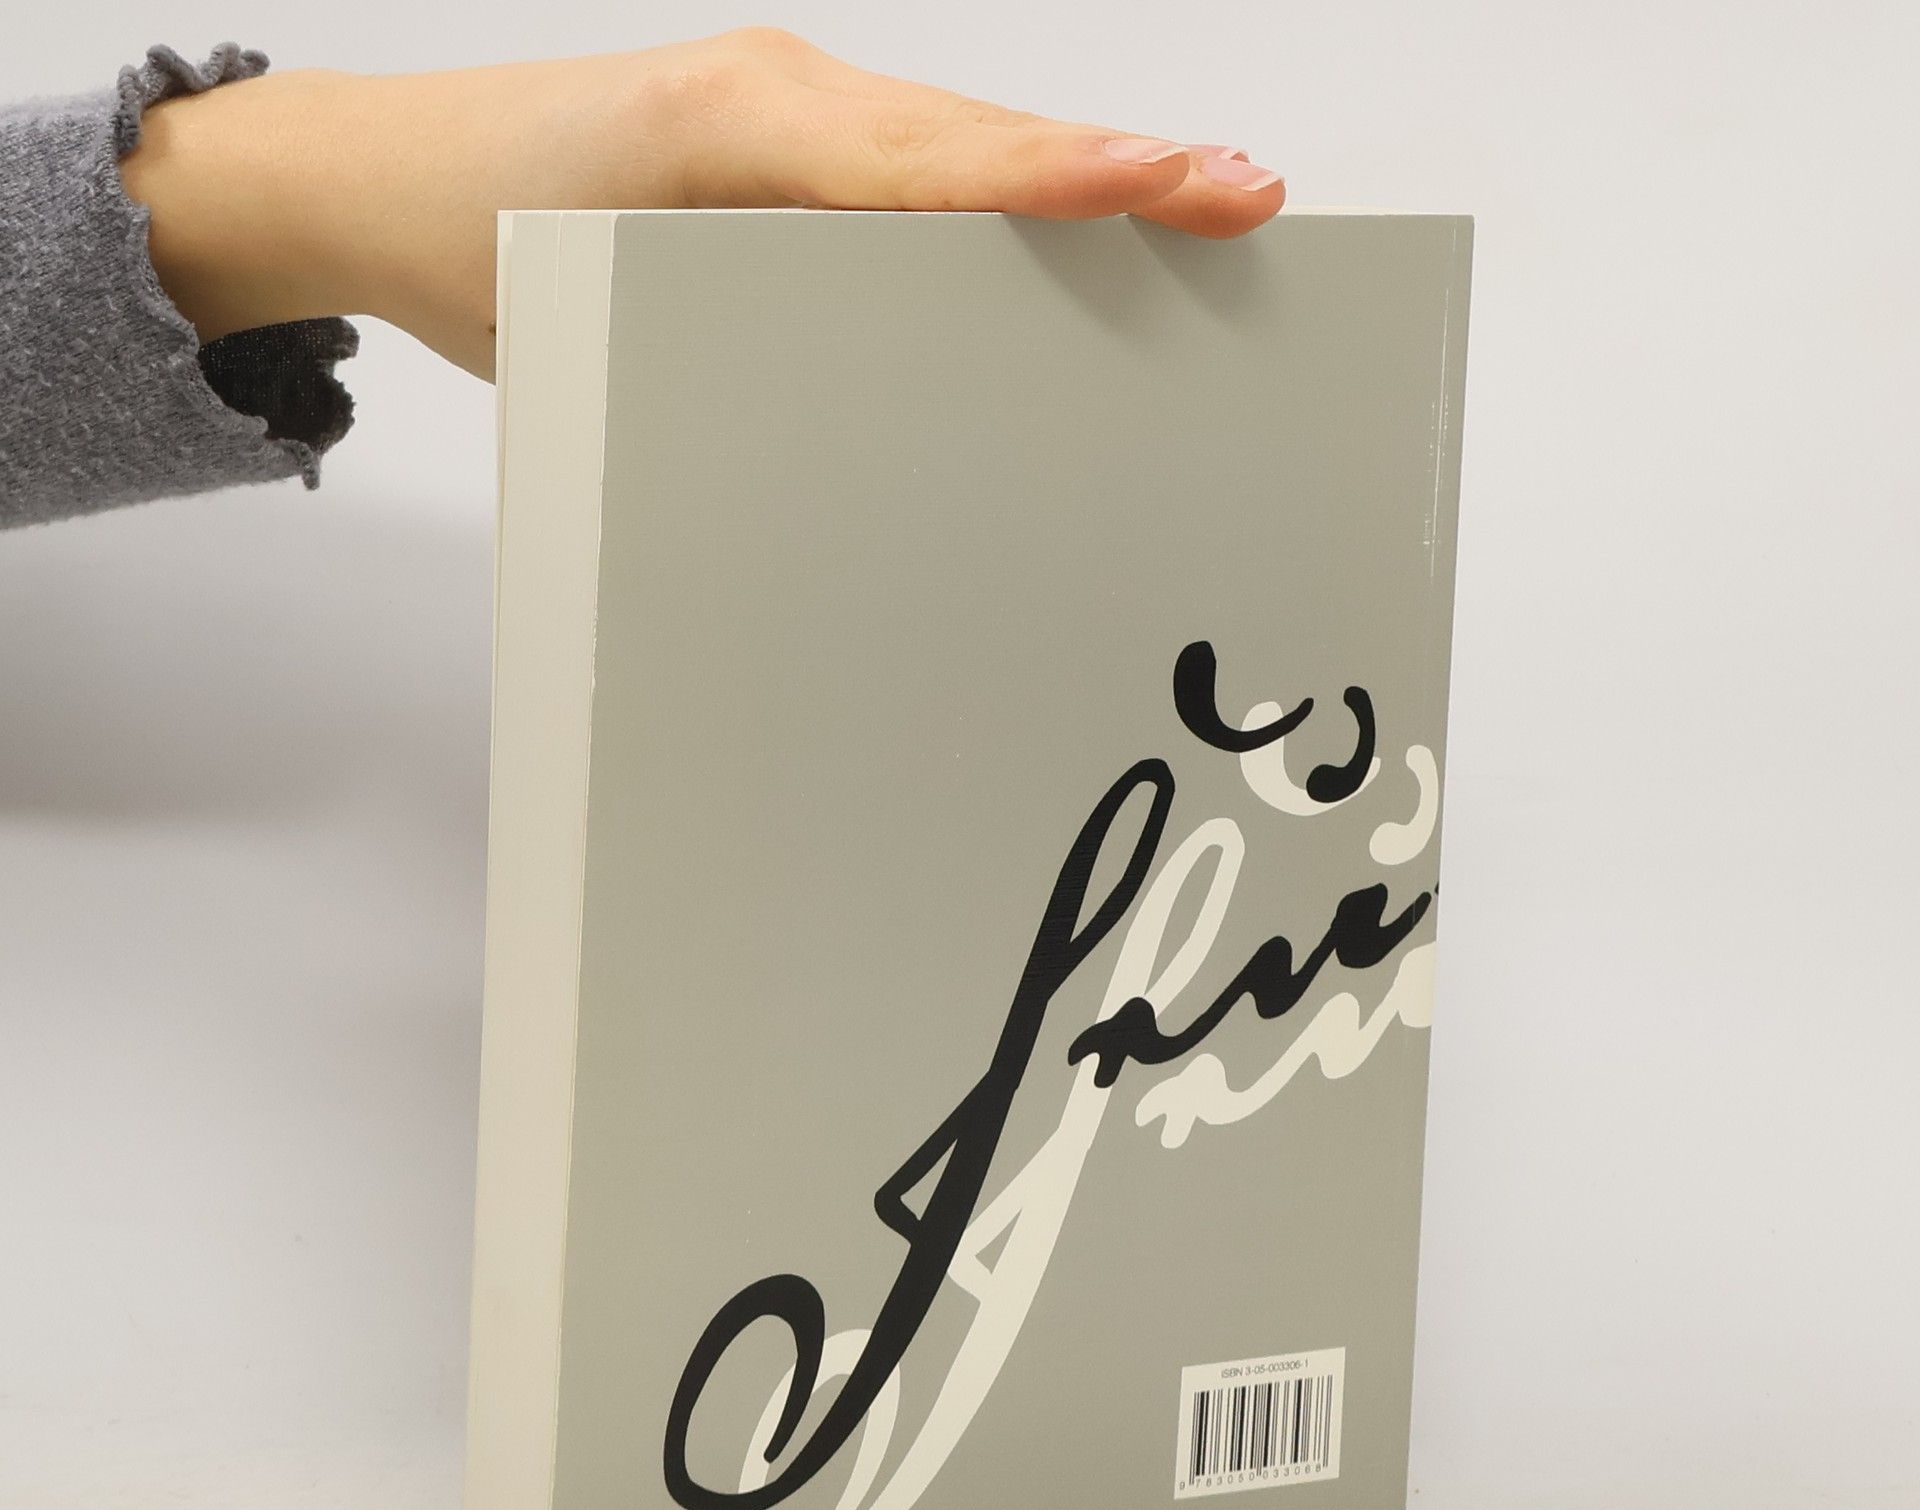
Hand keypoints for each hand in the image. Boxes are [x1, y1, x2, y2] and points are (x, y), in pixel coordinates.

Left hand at [119, 29, 1285, 378]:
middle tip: (1246, 197)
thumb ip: (731, 334)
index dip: (1069, 179)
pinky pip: (914, 170)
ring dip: (1078, 176)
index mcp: (747, 128)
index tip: (1181, 183)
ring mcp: (790, 115)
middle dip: (1122, 168)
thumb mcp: (598, 305)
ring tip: (1199, 205)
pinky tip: (1064, 225)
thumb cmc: (482, 238)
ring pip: (960, 147)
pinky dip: (1002, 194)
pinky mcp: (783, 148)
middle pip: (985, 139)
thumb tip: (869, 424)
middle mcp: (787, 102)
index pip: (943, 161)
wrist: (388, 185)